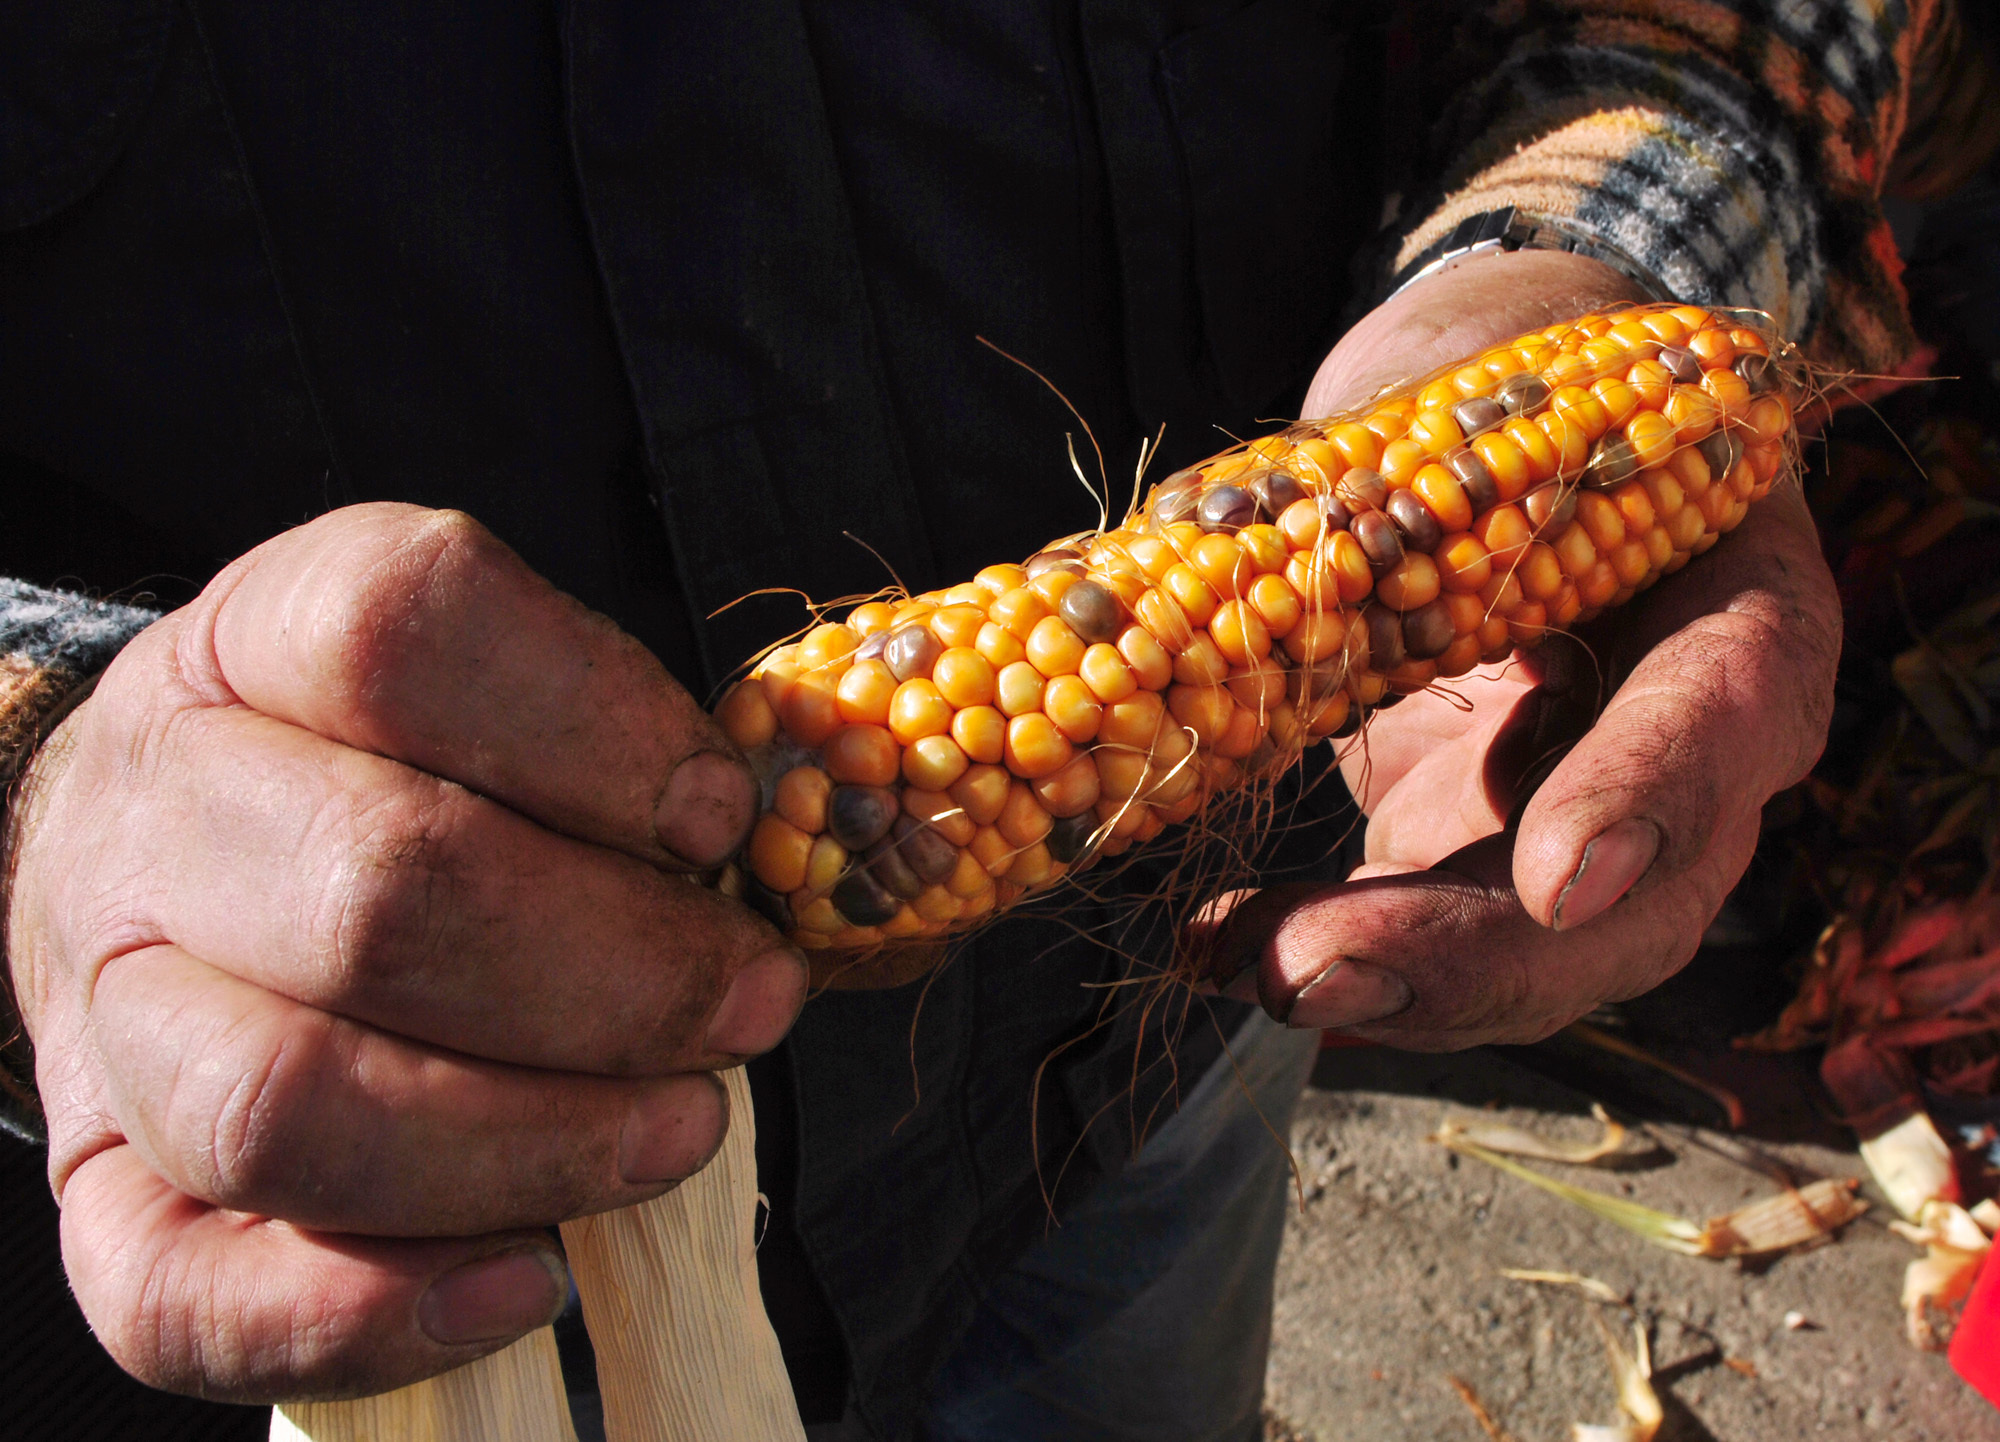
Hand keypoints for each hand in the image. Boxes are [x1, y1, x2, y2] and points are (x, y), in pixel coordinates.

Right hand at [4, 504, 806, 1399]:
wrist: (152, 858)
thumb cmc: (380, 768)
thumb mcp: (488, 696)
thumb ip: (615, 753)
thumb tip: (776, 852)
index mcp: (258, 642)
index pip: (402, 632)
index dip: (594, 727)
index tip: (719, 814)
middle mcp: (159, 811)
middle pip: (376, 889)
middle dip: (618, 971)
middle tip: (755, 1003)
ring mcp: (106, 1009)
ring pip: (285, 1104)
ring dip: (528, 1143)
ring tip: (683, 1128)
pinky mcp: (100, 1184)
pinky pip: (183, 1293)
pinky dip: (372, 1311)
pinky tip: (531, 1282)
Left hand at [1210, 252, 1840, 1047]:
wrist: (1501, 420)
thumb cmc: (1505, 372)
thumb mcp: (1475, 390)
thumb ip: (1399, 483)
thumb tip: (1221, 565)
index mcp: (1733, 592)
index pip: (1728, 705)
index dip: (1651, 796)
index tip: (1559, 876)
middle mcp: (1689, 740)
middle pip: (1638, 897)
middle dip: (1477, 958)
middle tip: (1318, 975)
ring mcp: (1585, 811)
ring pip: (1533, 953)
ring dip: (1388, 984)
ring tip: (1245, 967)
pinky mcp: (1483, 845)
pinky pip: (1427, 934)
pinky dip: (1325, 948)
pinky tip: (1219, 951)